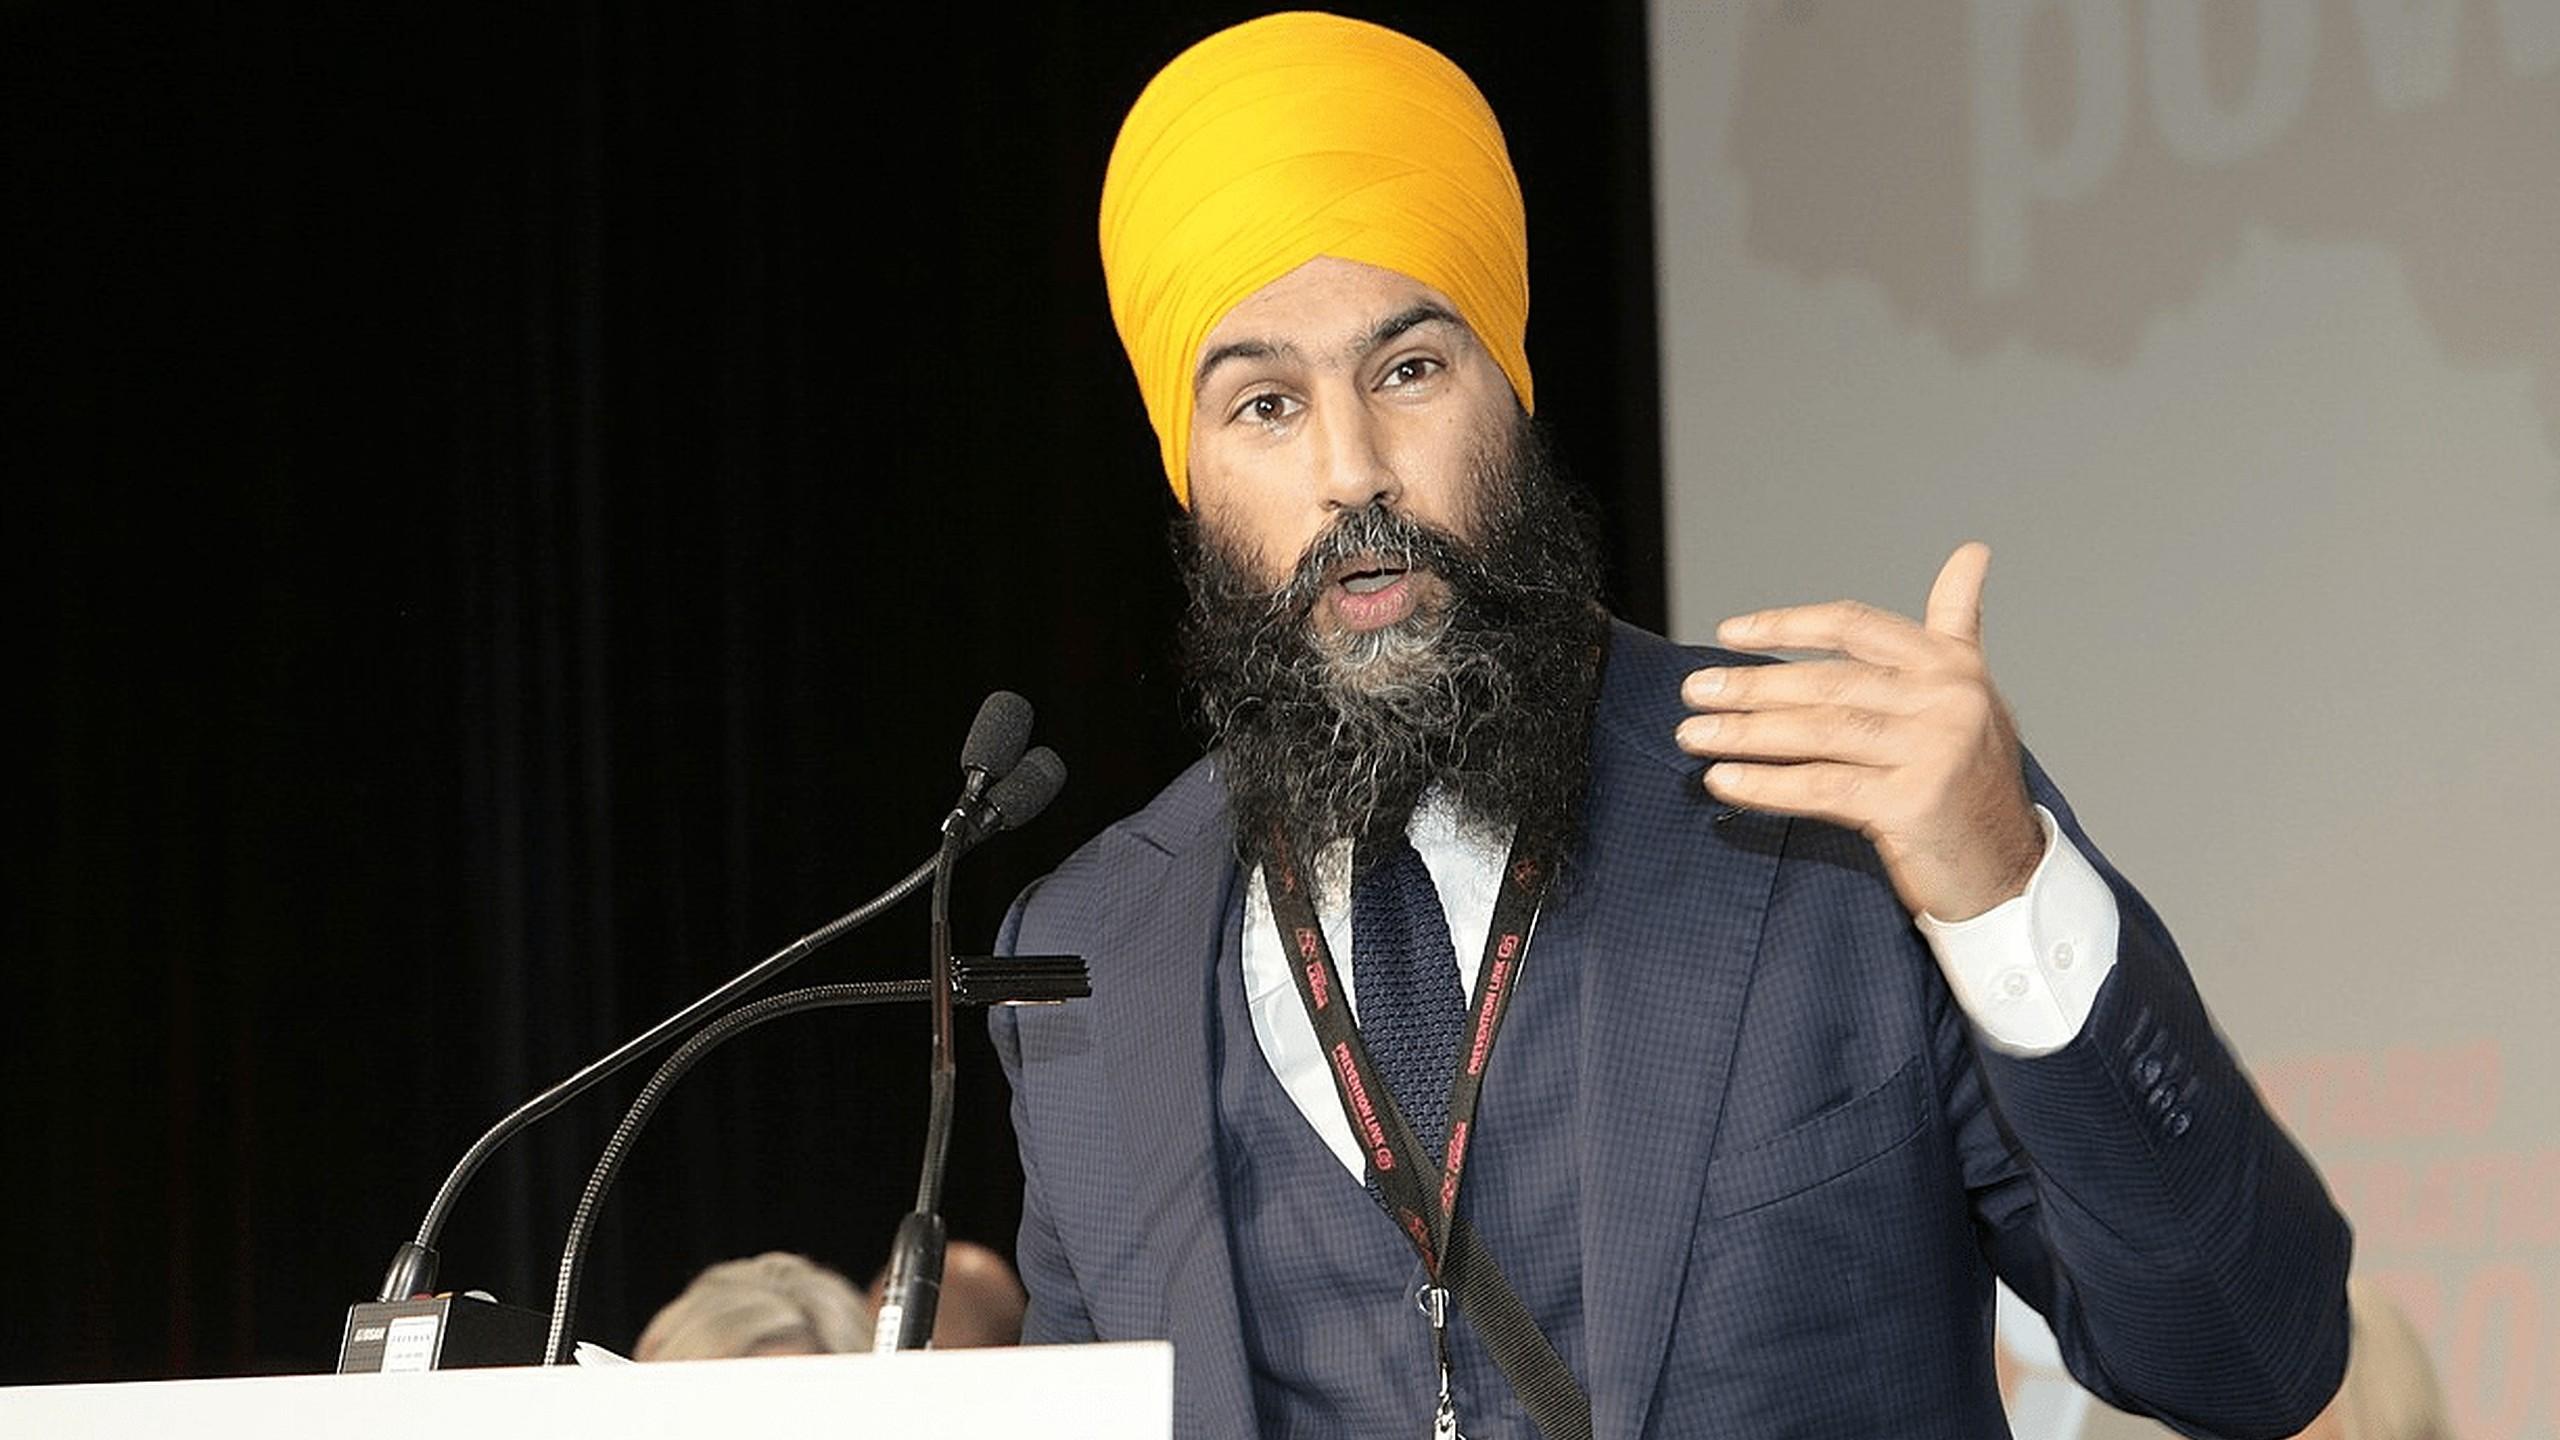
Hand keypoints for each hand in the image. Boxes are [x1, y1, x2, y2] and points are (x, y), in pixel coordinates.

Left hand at [1675, 542, 2043, 921]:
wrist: (2007, 867)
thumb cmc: (1970, 778)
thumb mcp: (1970, 692)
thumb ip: (1955, 624)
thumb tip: (1972, 551)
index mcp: (1951, 664)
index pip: (1853, 626)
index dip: (1786, 625)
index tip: (1729, 634)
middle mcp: (1947, 699)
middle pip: (1828, 682)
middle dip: (1751, 687)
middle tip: (1693, 691)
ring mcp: (1934, 750)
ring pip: (1820, 732)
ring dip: (1746, 733)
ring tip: (1694, 734)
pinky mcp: (1915, 803)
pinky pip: (1823, 786)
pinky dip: (1767, 784)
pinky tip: (1725, 780)